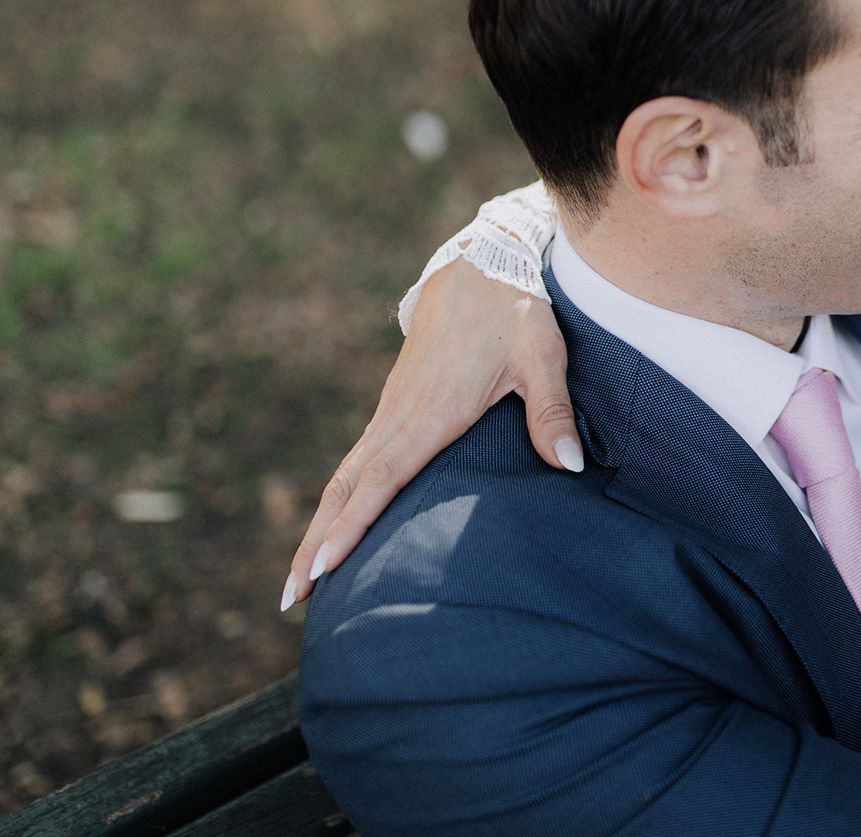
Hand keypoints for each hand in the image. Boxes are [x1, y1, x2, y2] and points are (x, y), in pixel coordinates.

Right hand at [282, 259, 575, 609]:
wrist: (483, 261)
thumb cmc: (517, 309)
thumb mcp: (544, 353)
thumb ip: (552, 410)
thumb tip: (570, 464)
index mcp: (434, 410)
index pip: (384, 478)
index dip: (353, 525)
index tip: (324, 570)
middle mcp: (402, 413)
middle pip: (347, 488)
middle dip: (315, 544)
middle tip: (290, 600)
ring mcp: (393, 407)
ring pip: (347, 475)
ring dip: (320, 525)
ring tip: (301, 578)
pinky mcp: (396, 402)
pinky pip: (360, 458)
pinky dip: (340, 498)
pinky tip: (335, 525)